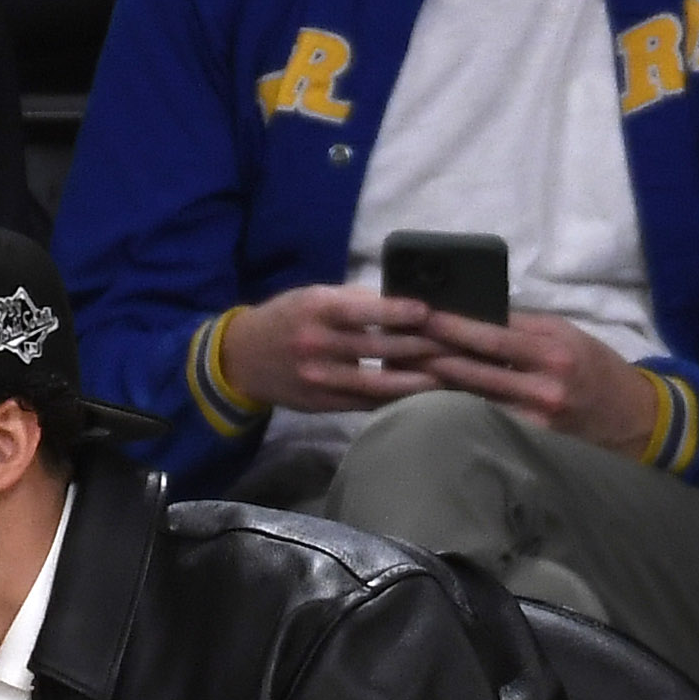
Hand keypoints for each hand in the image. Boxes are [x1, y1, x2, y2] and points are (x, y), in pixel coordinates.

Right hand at [217, 284, 435, 413]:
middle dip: (420, 346)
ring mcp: (320, 378)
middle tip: (457, 344)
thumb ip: (354, 302)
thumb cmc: (287, 318)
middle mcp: (318, 344)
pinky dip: (394, 398)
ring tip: (449, 377)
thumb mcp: (313, 297)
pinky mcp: (322, 402)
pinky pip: (365, 402)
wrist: (241, 359)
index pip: (365, 311)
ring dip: (416, 380)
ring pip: (377, 381)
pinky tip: (420, 395)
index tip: (429, 312)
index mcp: (317, 310)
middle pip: (378, 347)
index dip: (399, 312)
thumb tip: (404, 305)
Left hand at [420, 307, 662, 454]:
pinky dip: (454, 412)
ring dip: (433, 386)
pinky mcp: (530, 444)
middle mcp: (543, 387)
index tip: (420, 316)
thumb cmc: (595, 368)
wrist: (634, 418)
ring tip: (399, 372)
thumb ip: (523, 327)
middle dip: (431, 355)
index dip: (453, 326)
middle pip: (475, 370)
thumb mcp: (566, 336)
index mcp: (552, 352)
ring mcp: (535, 421)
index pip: (492, 336)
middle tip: (394, 344)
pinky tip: (425, 405)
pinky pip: (484, 424)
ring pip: (473, 400)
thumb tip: (474, 314)